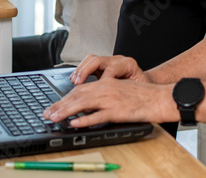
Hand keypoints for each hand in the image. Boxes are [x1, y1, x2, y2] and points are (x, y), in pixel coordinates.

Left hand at [43, 78, 174, 126]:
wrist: (159, 97)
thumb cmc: (141, 96)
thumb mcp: (119, 91)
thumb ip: (103, 96)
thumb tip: (85, 106)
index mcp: (106, 82)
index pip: (79, 90)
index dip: (64, 99)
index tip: (53, 107)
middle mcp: (106, 88)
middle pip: (78, 95)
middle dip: (60, 105)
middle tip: (46, 114)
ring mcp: (111, 99)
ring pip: (83, 103)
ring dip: (66, 111)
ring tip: (54, 118)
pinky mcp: (118, 110)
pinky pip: (98, 115)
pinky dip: (85, 119)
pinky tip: (75, 123)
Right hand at [71, 54, 149, 85]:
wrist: (146, 82)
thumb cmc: (142, 88)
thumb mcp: (137, 91)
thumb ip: (125, 92)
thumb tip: (113, 100)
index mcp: (128, 64)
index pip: (111, 69)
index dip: (102, 80)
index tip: (96, 90)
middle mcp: (117, 60)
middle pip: (97, 60)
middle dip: (86, 71)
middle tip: (78, 82)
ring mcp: (109, 61)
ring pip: (91, 60)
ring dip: (80, 70)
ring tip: (74, 81)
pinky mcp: (102, 66)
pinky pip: (88, 64)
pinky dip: (80, 71)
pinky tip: (75, 79)